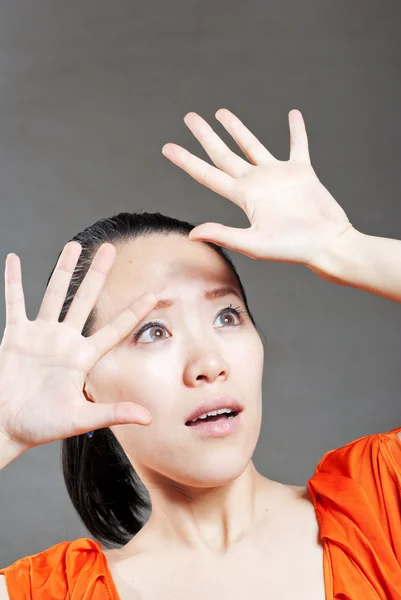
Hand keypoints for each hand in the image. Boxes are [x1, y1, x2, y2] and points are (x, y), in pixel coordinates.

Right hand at [0, 243, 157, 450]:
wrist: (5, 426)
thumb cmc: (41, 426)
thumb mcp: (80, 419)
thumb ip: (112, 413)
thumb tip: (148, 419)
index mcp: (83, 358)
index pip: (115, 329)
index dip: (134, 312)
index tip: (154, 295)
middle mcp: (65, 341)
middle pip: (85, 299)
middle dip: (97, 273)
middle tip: (109, 249)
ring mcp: (40, 335)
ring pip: (54, 294)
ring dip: (63, 269)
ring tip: (74, 245)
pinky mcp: (16, 335)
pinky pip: (15, 302)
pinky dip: (14, 281)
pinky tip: (15, 260)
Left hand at [162, 108, 354, 267]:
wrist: (328, 244)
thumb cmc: (293, 249)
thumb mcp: (255, 244)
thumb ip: (225, 234)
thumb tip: (192, 234)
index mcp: (244, 198)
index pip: (208, 174)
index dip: (187, 161)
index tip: (167, 147)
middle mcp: (257, 184)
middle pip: (224, 154)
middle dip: (207, 136)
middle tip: (190, 117)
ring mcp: (278, 176)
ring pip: (253, 145)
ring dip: (237, 129)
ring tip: (222, 112)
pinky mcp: (302, 172)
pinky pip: (298, 145)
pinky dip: (297, 130)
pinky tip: (293, 114)